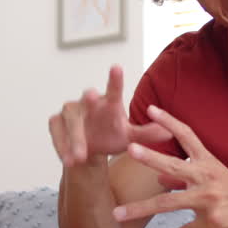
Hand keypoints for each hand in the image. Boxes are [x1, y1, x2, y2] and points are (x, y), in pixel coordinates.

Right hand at [48, 66, 171, 166]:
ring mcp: (71, 112)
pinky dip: (61, 146)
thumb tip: (170, 133)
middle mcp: (89, 103)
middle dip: (89, 99)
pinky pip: (57, 133)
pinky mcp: (56, 123)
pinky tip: (68, 160)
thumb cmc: (111, 137)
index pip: (114, 90)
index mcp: (109, 104)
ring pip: (71, 121)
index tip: (117, 67)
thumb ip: (147, 135)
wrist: (90, 152)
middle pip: (88, 100)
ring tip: (79, 156)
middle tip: (92, 95)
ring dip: (74, 138)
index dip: (115, 79)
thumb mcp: (130, 138)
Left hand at [112, 105, 227, 227]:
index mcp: (208, 162)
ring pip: (168, 204)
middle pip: (173, 166)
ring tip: (118, 214)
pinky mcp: (211, 222)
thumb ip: (185, 178)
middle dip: (151, 157)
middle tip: (129, 148)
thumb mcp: (215, 179)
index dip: (169, 121)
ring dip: (141, 208)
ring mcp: (208, 200)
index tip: (150, 109)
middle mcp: (207, 178)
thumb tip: (159, 179)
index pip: (187, 136)